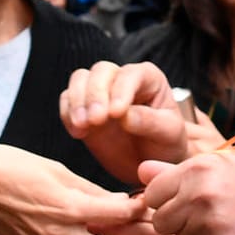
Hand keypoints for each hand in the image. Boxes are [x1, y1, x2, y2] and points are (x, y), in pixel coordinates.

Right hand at [60, 61, 190, 182]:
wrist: (151, 162)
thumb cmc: (166, 144)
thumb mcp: (168, 135)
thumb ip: (149, 122)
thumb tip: (125, 116)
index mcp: (149, 78)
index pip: (131, 75)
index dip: (122, 91)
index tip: (117, 113)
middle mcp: (122, 79)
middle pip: (101, 72)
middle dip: (96, 94)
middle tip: (96, 120)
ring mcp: (100, 91)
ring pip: (80, 80)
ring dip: (78, 102)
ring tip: (82, 126)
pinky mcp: (83, 108)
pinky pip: (67, 101)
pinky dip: (67, 114)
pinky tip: (77, 132)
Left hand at [139, 153, 234, 234]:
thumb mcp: (222, 167)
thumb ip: (177, 172)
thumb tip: (140, 171)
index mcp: (198, 169)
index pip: (152, 195)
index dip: (167, 203)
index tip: (188, 204)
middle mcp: (201, 195)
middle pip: (161, 224)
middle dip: (179, 226)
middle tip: (209, 220)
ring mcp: (212, 226)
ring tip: (228, 228)